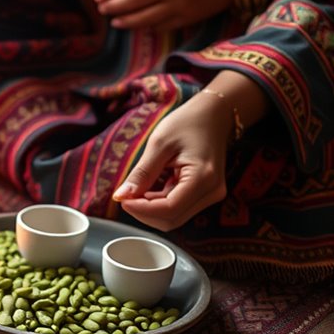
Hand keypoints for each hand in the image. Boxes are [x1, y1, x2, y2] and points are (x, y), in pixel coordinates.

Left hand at [93, 0, 237, 29]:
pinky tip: (138, 26)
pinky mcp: (189, 17)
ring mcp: (180, 3)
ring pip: (143, 18)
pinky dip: (147, 27)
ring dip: (125, 21)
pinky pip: (160, 26)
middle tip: (102, 10)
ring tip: (115, 21)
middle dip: (112, 7)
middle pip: (131, 0)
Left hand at [112, 92, 232, 230]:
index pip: (169, 209)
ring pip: (174, 217)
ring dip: (150, 208)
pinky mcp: (205, 193)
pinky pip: (178, 207)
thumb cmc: (188, 123)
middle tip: (125, 195)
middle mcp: (212, 192)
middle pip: (172, 219)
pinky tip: (150, 187)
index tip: (122, 200)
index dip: (141, 210)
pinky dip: (159, 203)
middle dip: (144, 212)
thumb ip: (141, 173)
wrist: (213, 114)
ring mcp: (211, 195)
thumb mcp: (159, 144)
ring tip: (137, 187)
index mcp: (203, 179)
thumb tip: (121, 196)